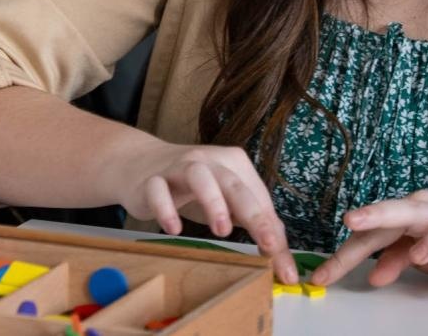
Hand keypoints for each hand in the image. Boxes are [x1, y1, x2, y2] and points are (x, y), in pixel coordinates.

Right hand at [107, 137, 299, 284]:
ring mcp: (179, 167)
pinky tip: (174, 229)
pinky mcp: (152, 179)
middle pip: (233, 184)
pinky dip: (166, 207)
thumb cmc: (194, 187)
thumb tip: (286, 266)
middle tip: (267, 244)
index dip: (270, 229)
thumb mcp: (230, 202)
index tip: (282, 262)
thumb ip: (258, 226)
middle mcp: (209, 161)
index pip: (257, 198)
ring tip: (222, 230)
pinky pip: (158, 189)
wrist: (141, 163)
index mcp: (234, 164)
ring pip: (198, 176)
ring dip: (213, 201)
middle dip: (253, 214)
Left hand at [309, 191, 427, 292]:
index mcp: (414, 211)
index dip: (349, 252)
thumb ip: (395, 258)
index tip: (325, 272)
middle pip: (406, 210)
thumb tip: (373, 276)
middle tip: (352, 221)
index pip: (376, 230)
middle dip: (377, 214)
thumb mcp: (420, 252)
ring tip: (417, 257)